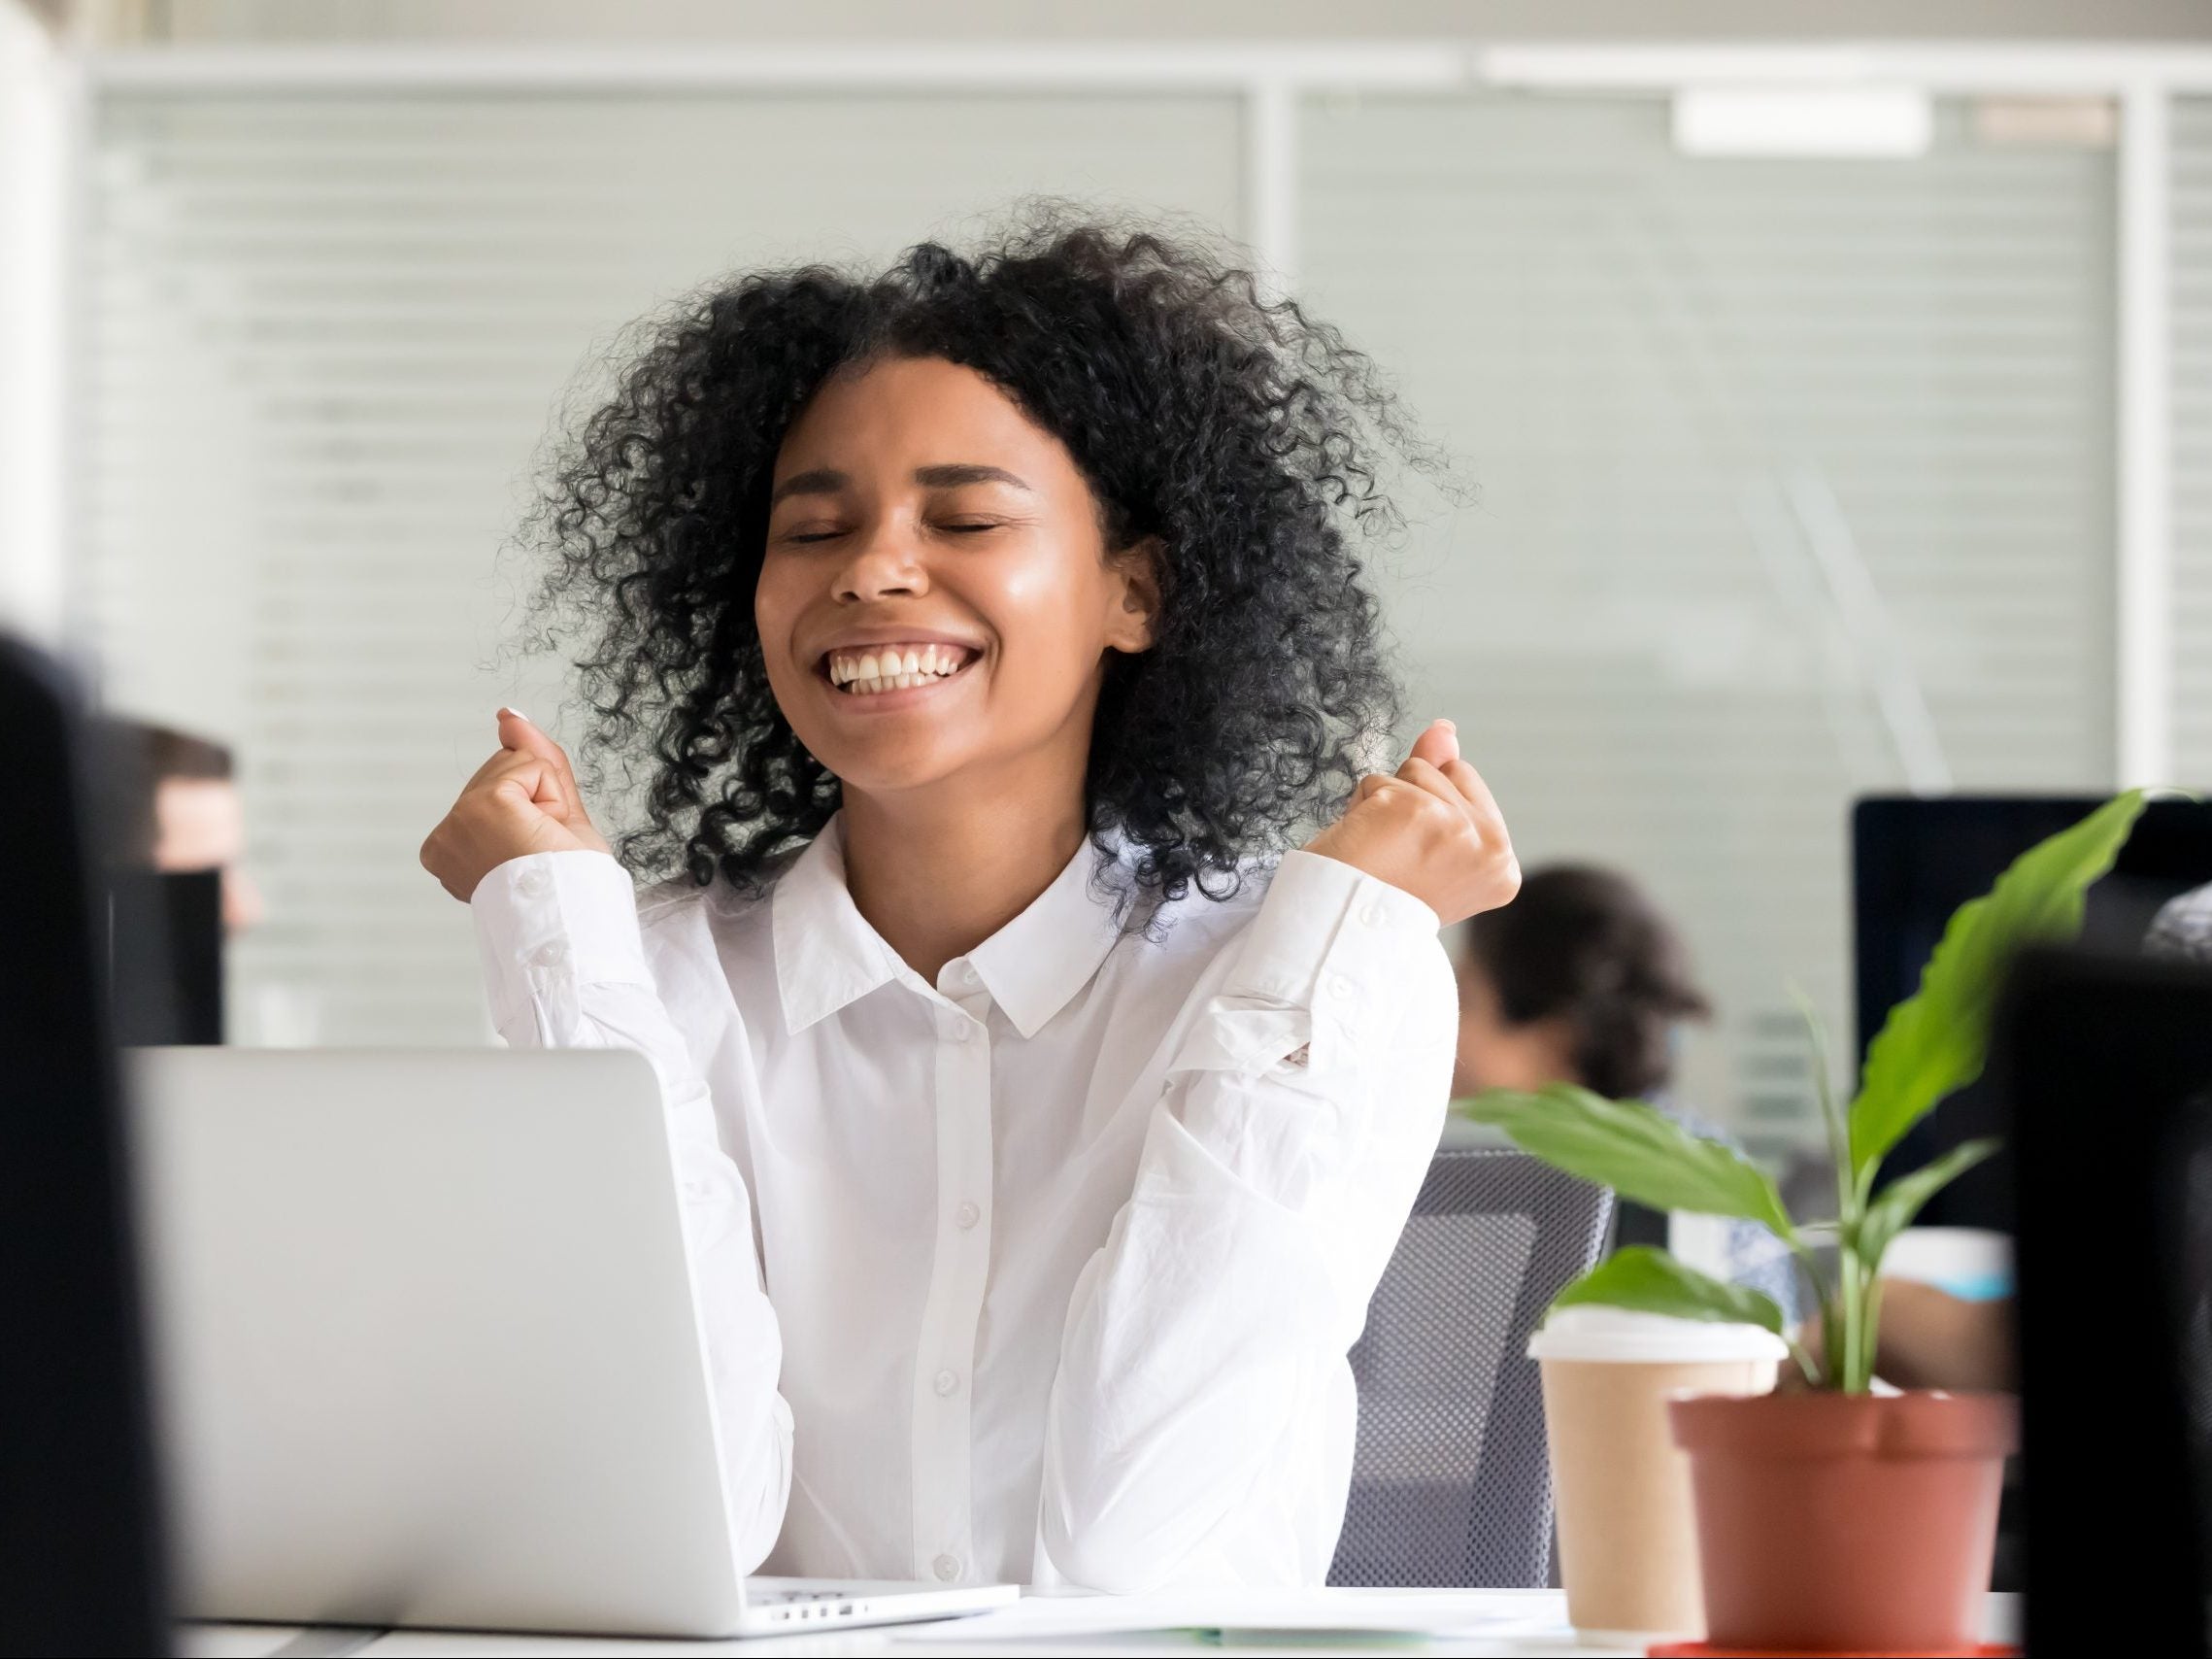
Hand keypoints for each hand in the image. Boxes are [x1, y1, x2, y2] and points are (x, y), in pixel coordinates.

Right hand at [419, 709, 611, 901]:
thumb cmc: (567, 885)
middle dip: (538, 801)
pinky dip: (552, 795)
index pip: (497, 788)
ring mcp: (459, 819)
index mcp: (450, 848)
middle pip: (502, 770)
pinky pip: (531, 765)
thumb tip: (508, 716)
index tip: (530, 855)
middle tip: (541, 850)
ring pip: (515, 763)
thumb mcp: (554, 812)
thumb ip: (529, 758)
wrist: (574, 919)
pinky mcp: (485, 805)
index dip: (533, 812)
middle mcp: (444, 837)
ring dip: (546, 800)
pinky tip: (541, 830)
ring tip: (540, 845)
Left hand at [1302, 719, 1518, 925]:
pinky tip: (1364, 847)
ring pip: (1413, 769)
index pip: (1467, 783)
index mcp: (1503, 867)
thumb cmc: (1382, 893)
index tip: (1417, 862)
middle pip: (1446, 770)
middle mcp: (1492, 849)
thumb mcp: (1428, 839)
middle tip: (1397, 857)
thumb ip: (1444, 779)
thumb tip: (1444, 728)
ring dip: (1383, 803)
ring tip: (1380, 853)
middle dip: (1411, 799)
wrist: (1343, 933)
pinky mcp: (1416, 812)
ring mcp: (1457, 828)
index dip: (1429, 812)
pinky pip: (1377, 780)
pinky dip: (1360, 808)